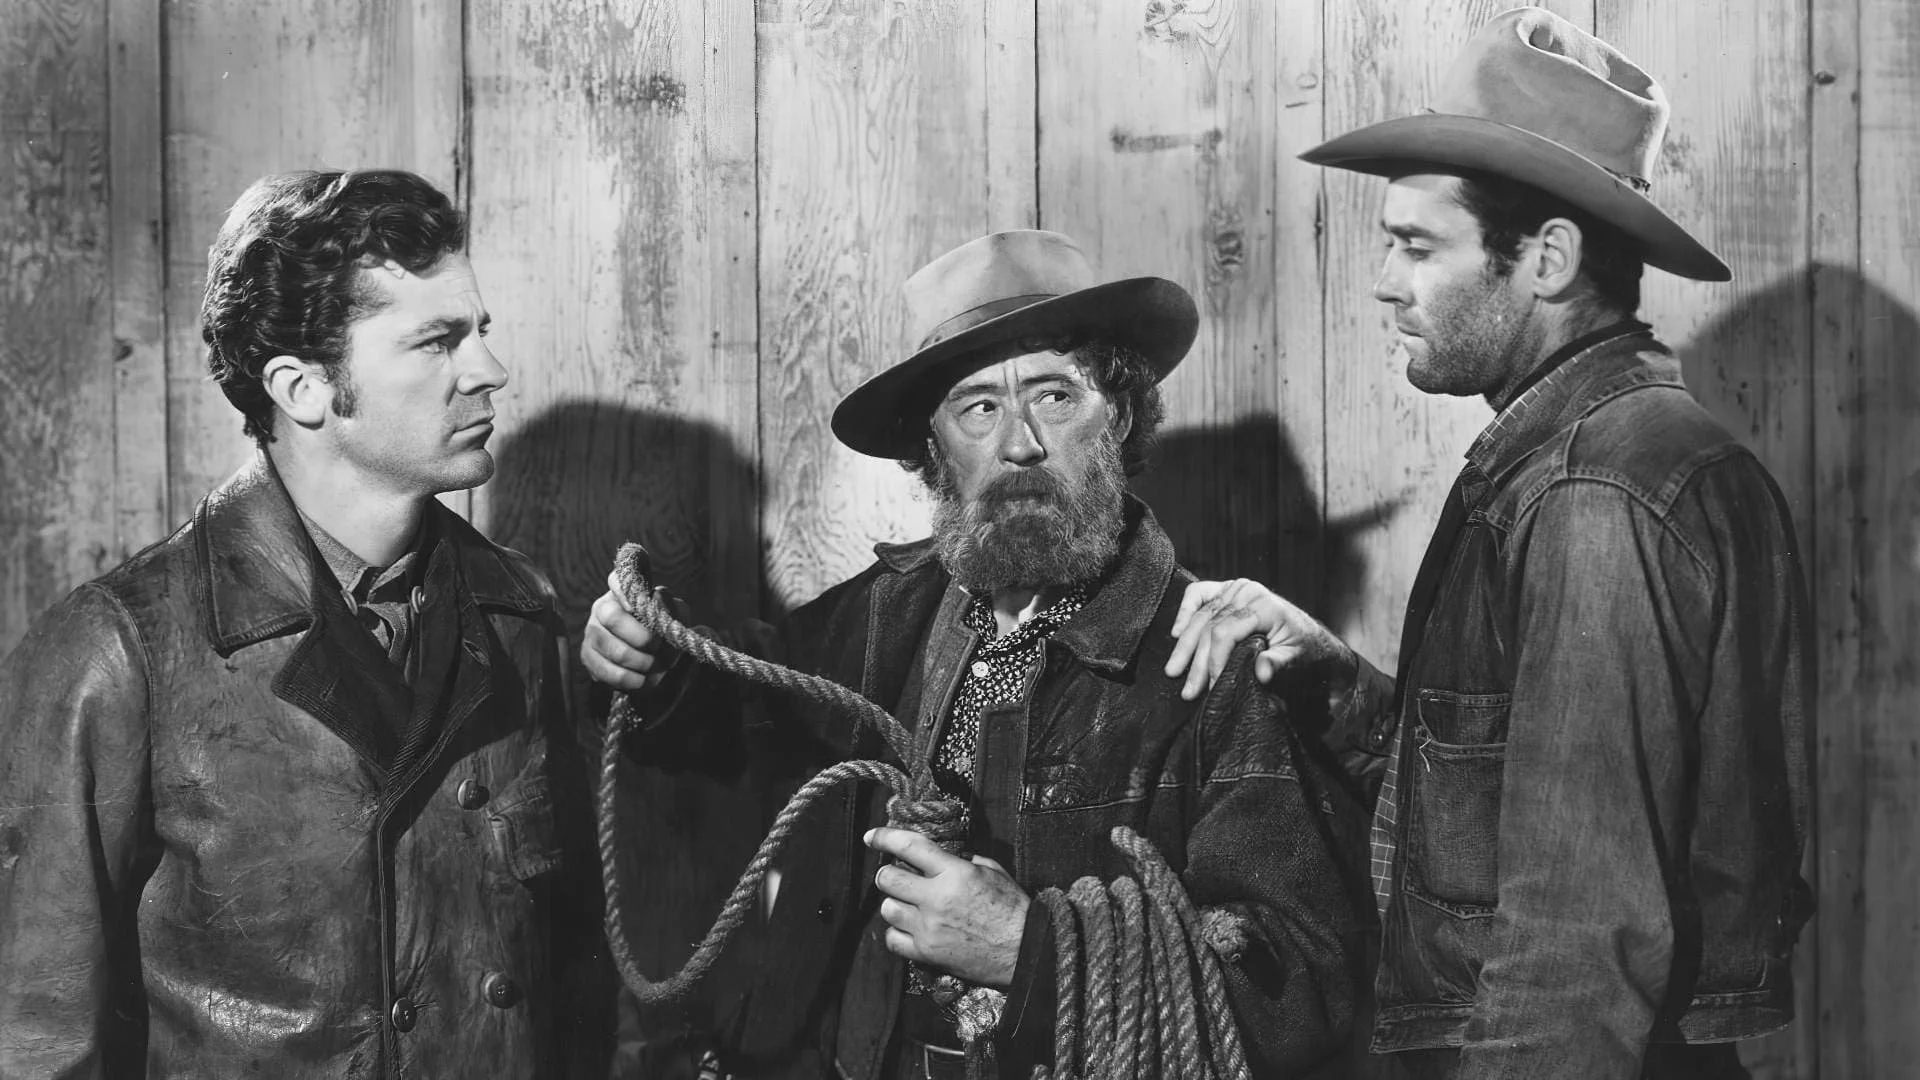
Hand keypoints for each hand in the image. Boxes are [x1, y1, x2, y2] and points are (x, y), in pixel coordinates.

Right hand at [579, 571, 678, 690]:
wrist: (652, 658)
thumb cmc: (663, 629)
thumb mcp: (674, 614)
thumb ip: (671, 607)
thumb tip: (658, 604)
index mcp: (623, 591)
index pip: (618, 581)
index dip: (626, 593)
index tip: (639, 607)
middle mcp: (602, 608)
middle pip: (613, 618)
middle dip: (642, 637)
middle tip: (657, 646)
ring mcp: (592, 632)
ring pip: (614, 650)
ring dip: (642, 662)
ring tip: (657, 666)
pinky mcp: (588, 657)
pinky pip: (609, 673)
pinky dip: (632, 680)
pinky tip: (644, 680)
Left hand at [864, 827, 1029, 988]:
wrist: (1024, 952)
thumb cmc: (1013, 910)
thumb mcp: (993, 872)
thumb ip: (963, 861)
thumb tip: (941, 856)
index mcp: (955, 872)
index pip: (908, 846)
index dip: (884, 837)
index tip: (871, 836)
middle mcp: (936, 898)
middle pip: (887, 878)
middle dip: (888, 874)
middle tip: (897, 876)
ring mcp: (929, 927)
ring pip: (887, 909)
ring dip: (894, 904)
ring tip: (909, 905)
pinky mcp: (927, 953)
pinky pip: (893, 939)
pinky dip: (897, 933)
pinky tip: (910, 929)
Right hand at [1164, 578, 1347, 700]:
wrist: (1310, 636)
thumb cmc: (1303, 649)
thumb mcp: (1295, 658)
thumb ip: (1278, 663)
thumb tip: (1261, 673)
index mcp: (1264, 606)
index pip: (1225, 633)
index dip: (1215, 661)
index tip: (1212, 686)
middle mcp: (1247, 592)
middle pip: (1210, 627)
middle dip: (1197, 661)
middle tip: (1188, 690)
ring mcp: (1235, 588)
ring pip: (1200, 617)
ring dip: (1184, 646)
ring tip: (1173, 671)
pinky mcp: (1226, 589)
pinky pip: (1198, 594)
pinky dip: (1185, 612)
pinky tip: (1175, 633)